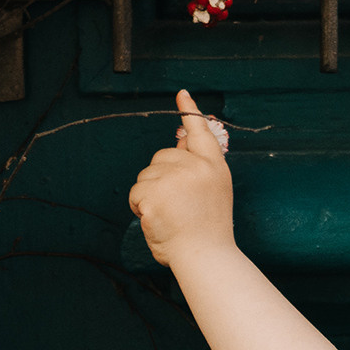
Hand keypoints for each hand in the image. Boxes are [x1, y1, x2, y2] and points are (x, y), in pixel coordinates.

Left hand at [128, 88, 235, 266]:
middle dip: (161, 177)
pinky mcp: (153, 192)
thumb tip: (180, 140)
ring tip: (170, 215)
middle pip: (162, 157)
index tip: (181, 94)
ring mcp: (173, 178)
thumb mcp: (212, 190)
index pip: (200, 132)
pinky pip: (136, 193)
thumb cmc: (207, 229)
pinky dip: (140, 207)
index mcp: (214, 166)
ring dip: (150, 194)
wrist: (205, 255)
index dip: (190, 112)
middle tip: (177, 205)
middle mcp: (195, 166)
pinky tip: (157, 219)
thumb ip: (197, 165)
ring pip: (146, 176)